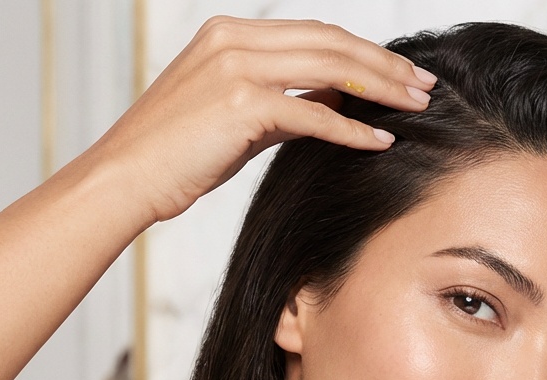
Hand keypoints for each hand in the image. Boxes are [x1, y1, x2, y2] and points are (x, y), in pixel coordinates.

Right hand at [81, 16, 436, 225]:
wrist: (123, 180)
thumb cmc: (173, 158)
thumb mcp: (234, 117)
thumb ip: (282, 101)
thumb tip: (335, 101)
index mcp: (229, 34)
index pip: (315, 32)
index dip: (363, 50)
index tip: (399, 72)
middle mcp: (233, 40)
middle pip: (331, 42)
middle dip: (383, 64)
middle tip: (423, 85)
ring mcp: (236, 67)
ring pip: (330, 67)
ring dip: (380, 88)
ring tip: (415, 107)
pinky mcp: (241, 104)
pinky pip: (313, 112)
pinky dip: (351, 127)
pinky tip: (379, 141)